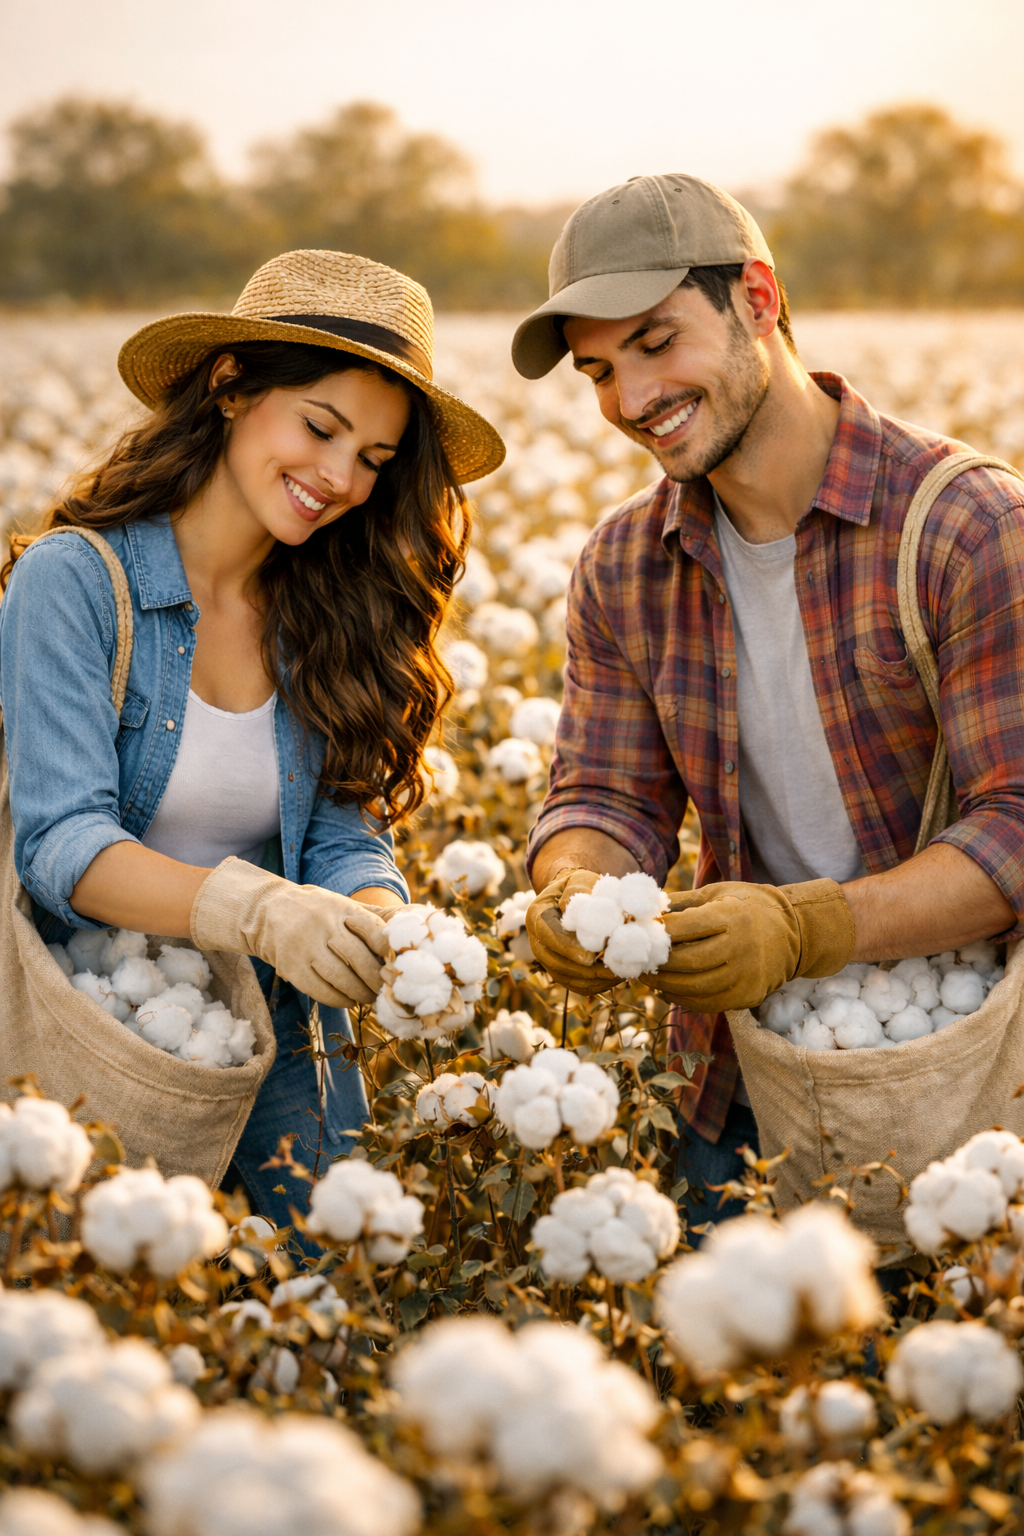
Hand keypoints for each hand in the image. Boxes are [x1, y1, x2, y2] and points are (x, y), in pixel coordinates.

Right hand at [191, 857, 389, 1007]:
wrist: (265, 910)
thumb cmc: (314, 910)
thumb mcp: (339, 904)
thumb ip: (367, 918)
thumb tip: (402, 935)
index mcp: (341, 908)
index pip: (374, 931)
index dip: (389, 952)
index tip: (397, 966)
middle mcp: (324, 925)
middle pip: (359, 959)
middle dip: (376, 979)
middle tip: (386, 990)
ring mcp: (306, 946)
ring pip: (341, 978)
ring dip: (360, 993)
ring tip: (369, 997)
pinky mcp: (291, 967)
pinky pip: (320, 990)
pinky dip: (339, 999)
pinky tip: (348, 1000)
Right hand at [525, 870, 620, 994]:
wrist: (576, 898)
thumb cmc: (581, 887)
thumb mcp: (580, 880)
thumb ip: (577, 890)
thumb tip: (574, 910)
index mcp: (537, 916)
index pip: (548, 936)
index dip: (568, 948)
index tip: (591, 956)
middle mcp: (537, 941)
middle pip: (556, 962)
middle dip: (585, 970)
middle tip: (612, 970)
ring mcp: (546, 958)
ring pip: (566, 978)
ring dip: (592, 980)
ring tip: (618, 974)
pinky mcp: (559, 971)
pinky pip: (574, 985)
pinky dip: (594, 985)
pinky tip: (614, 979)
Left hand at [642, 879, 855, 1011]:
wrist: (794, 933)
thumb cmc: (748, 906)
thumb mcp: (718, 893)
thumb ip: (681, 902)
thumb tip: (643, 907)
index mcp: (732, 916)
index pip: (684, 928)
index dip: (656, 932)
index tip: (637, 932)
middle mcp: (741, 948)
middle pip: (686, 961)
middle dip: (655, 962)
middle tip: (635, 959)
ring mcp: (746, 976)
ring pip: (693, 987)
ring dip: (664, 984)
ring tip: (647, 975)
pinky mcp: (747, 996)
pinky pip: (706, 1003)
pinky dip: (682, 998)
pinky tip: (668, 988)